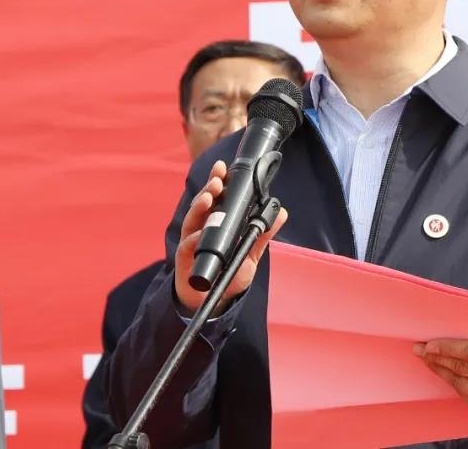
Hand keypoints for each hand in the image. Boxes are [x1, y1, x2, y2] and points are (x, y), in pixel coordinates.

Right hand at [174, 159, 287, 313]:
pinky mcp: (185, 259)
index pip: (216, 197)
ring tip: (208, 198)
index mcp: (214, 221)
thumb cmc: (227, 272)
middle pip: (202, 203)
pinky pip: (187, 247)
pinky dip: (194, 240)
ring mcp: (191, 241)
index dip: (218, 180)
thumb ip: (262, 234)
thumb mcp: (249, 253)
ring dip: (199, 207)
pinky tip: (198, 235)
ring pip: (192, 220)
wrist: (209, 300)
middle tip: (218, 180)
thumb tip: (282, 213)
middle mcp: (201, 227)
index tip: (223, 168)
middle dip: (209, 188)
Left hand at [414, 329, 467, 421]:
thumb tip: (455, 334)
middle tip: (420, 349)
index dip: (448, 348)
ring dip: (440, 370)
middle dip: (438, 358)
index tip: (429, 343)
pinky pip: (464, 396)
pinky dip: (452, 383)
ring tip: (427, 359)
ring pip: (460, 384)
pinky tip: (443, 372)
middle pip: (463, 368)